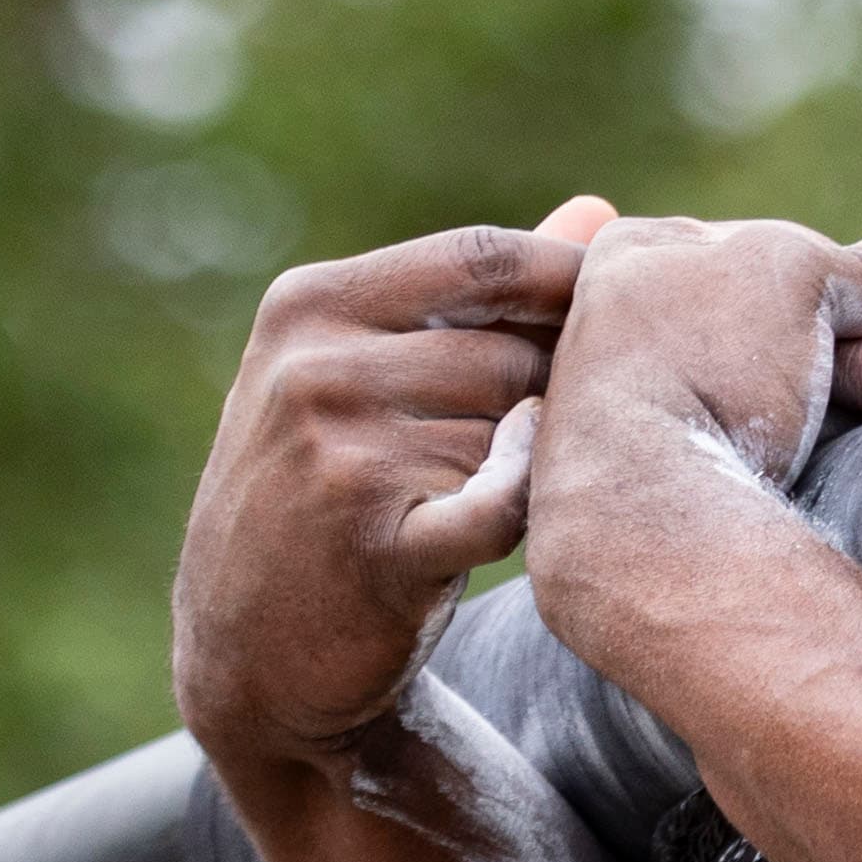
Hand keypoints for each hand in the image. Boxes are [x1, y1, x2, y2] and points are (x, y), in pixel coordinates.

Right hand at [172, 202, 614, 767]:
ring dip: (536, 462)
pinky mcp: (372, 546)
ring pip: (514, 428)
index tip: (612, 327)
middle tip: (553, 441)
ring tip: (508, 492)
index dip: (569, 285)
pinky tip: (516, 521)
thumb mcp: (371, 375)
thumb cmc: (332, 491)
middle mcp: (312, 369)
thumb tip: (598, 212)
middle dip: (550, 394)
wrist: (250, 649)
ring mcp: (337, 456)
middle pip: (510, 350)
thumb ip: (480, 295)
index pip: (484, 257)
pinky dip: (527, 510)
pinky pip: (503, 506)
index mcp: (310, 304)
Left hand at [540, 213, 861, 487]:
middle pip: (790, 328)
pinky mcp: (680, 488)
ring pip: (793, 393)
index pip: (777, 258)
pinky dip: (839, 444)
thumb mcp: (790, 273)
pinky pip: (779, 451)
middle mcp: (636, 331)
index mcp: (637, 254)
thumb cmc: (696, 363)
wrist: (640, 515)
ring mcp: (654, 415)